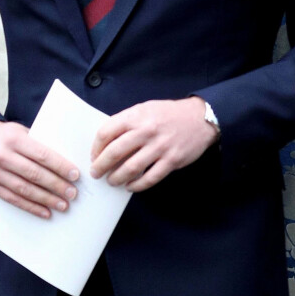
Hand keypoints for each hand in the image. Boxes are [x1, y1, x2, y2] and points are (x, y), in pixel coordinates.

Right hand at [0, 120, 78, 217]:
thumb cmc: (6, 136)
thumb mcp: (21, 132)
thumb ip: (39, 144)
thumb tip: (66, 162)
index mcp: (14, 139)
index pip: (41, 155)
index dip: (60, 166)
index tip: (75, 175)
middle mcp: (1, 155)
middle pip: (34, 174)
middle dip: (56, 185)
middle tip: (72, 193)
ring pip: (24, 189)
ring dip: (46, 199)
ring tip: (63, 205)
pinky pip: (13, 199)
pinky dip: (31, 207)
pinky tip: (45, 212)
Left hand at [90, 96, 218, 192]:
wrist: (200, 117)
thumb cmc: (169, 113)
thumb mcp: (145, 109)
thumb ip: (127, 122)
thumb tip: (107, 141)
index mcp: (136, 116)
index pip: (106, 133)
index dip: (96, 147)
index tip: (94, 155)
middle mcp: (146, 131)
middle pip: (114, 152)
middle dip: (100, 166)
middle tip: (96, 173)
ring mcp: (160, 147)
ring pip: (130, 168)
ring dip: (116, 178)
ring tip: (112, 181)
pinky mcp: (172, 161)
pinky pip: (150, 178)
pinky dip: (137, 186)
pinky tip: (130, 186)